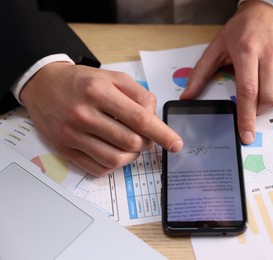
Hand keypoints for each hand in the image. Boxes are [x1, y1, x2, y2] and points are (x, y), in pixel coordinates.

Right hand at [21, 62, 182, 176]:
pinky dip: (114, 163)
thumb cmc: (83, 82)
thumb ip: (140, 95)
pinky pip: (99, 168)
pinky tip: (114, 150)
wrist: (43, 86)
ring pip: (116, 159)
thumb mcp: (114, 77)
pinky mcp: (65, 150)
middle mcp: (83, 114)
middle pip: (130, 142)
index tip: (176, 144)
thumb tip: (155, 120)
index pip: (139, 119)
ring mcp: (72, 135)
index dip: (162, 134)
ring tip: (130, 143)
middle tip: (145, 136)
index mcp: (98, 91)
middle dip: (146, 143)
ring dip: (132, 155)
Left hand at [180, 1, 272, 143]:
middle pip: (270, 98)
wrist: (265, 9)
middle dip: (260, 110)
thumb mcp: (217, 47)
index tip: (245, 135)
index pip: (248, 92)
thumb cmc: (240, 30)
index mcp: (247, 51)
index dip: (246, 117)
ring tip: (268, 93)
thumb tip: (187, 96)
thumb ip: (201, 73)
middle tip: (253, 103)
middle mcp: (271, 54)